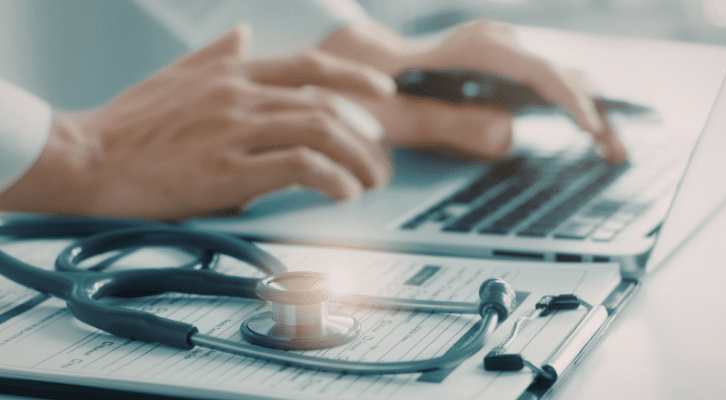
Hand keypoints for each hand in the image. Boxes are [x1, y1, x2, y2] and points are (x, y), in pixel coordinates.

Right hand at [0, 24, 395, 219]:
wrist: (85, 160)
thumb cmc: (129, 124)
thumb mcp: (177, 74)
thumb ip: (218, 54)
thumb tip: (245, 33)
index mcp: (232, 73)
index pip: (309, 66)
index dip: (354, 76)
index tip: (383, 91)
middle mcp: (239, 94)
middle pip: (326, 103)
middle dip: (365, 134)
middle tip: (379, 161)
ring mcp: (234, 129)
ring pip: (320, 130)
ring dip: (356, 159)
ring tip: (368, 182)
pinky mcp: (227, 170)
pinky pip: (298, 166)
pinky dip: (331, 178)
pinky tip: (341, 193)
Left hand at [321, 19, 626, 161]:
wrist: (369, 69)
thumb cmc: (384, 94)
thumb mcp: (409, 116)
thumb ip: (455, 126)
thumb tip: (508, 135)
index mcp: (479, 49)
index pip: (540, 71)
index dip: (570, 101)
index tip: (593, 130)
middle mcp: (499, 41)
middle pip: (561, 74)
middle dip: (594, 112)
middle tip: (617, 151)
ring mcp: (504, 51)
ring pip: (560, 77)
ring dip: (589, 111)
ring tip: (613, 148)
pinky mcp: (505, 65)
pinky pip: (547, 84)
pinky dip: (569, 107)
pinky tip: (587, 132)